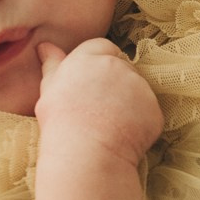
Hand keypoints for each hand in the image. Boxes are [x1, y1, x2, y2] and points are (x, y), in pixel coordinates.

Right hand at [32, 39, 161, 166]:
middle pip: (122, 66)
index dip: (98, 64)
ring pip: (137, 89)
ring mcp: (139, 86)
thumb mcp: (49, 90)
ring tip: (109, 125)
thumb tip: (45, 46)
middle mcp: (117, 66)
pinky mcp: (154, 108)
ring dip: (129, 102)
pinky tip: (123, 136)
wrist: (86, 154)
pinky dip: (140, 123)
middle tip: (99, 109)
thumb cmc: (61, 123)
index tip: (91, 84)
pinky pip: (148, 112)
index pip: (103, 47)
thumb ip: (52, 64)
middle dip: (115, 83)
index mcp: (90, 57)